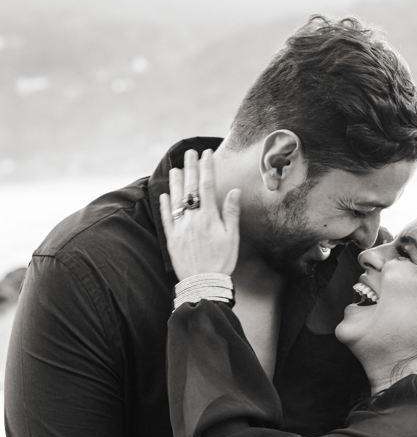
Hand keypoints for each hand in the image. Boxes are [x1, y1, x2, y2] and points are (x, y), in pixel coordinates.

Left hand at [159, 147, 239, 280]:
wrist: (203, 282)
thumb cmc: (221, 262)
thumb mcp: (232, 237)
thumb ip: (231, 213)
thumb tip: (233, 191)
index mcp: (209, 217)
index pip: (206, 185)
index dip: (207, 167)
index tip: (207, 154)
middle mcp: (192, 218)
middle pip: (190, 188)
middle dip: (191, 168)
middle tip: (190, 153)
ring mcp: (180, 227)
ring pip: (176, 199)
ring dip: (176, 182)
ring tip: (176, 168)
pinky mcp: (172, 238)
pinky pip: (166, 217)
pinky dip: (164, 204)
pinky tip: (164, 194)